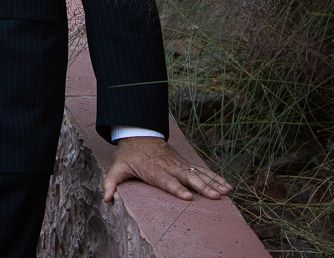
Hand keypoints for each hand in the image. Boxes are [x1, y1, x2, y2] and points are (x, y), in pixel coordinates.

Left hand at [102, 136, 231, 202]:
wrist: (140, 135)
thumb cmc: (129, 155)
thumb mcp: (117, 166)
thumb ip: (110, 182)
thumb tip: (106, 198)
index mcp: (153, 170)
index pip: (166, 180)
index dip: (176, 188)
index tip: (187, 197)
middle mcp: (169, 167)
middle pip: (187, 177)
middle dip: (202, 187)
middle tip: (215, 196)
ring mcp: (179, 164)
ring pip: (198, 173)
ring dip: (213, 182)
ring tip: (226, 192)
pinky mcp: (186, 164)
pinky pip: (203, 171)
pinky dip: (216, 177)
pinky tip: (228, 186)